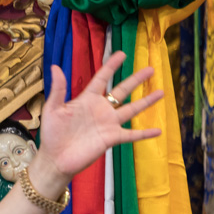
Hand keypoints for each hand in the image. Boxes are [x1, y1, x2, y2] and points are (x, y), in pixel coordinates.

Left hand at [36, 51, 162, 187]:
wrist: (55, 159)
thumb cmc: (51, 134)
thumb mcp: (53, 109)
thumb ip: (58, 89)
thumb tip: (55, 67)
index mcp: (87, 99)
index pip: (102, 79)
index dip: (111, 66)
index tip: (122, 54)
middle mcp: (101, 109)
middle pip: (122, 91)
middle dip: (136, 80)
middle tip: (151, 69)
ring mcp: (108, 124)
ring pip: (132, 109)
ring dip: (147, 101)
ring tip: (161, 92)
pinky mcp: (111, 138)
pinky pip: (132, 135)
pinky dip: (145, 133)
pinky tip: (158, 130)